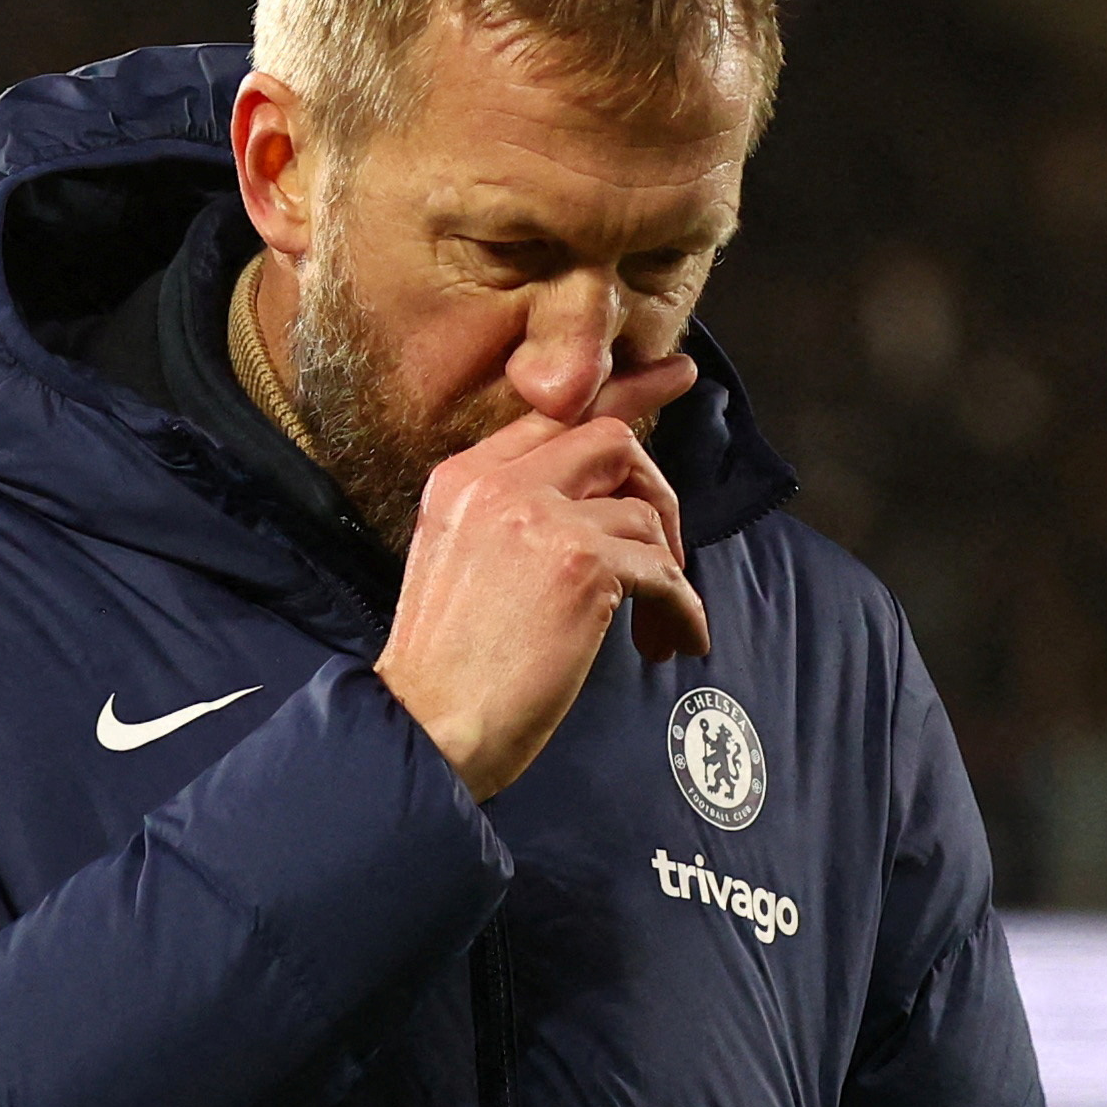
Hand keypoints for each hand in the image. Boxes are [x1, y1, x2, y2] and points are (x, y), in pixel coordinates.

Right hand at [376, 359, 710, 800]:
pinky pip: (663, 572)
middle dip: (657, 491)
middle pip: (611, 439)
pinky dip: (681, 609)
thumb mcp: (459, 563)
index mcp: (463, 478)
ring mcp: (541, 518)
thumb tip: (596, 511)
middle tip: (673, 549)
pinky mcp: (582, 565)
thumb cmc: (447, 672)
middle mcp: (499, 483)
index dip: (624, 395)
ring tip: (657, 628)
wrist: (425, 729)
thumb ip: (511, 519)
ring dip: (667, 571)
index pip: (554, 414)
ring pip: (643, 512)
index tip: (675, 377)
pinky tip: (676, 642)